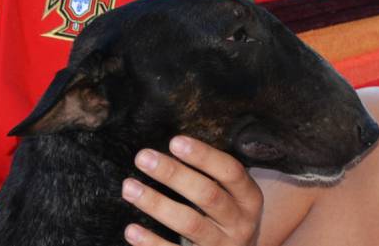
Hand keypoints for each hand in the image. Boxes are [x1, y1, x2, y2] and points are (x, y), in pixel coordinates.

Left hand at [122, 136, 262, 245]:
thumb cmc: (228, 213)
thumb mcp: (232, 194)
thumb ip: (211, 175)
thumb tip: (170, 150)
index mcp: (249, 198)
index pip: (230, 171)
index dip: (204, 156)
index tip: (174, 142)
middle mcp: (240, 223)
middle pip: (207, 195)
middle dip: (173, 174)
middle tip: (143, 157)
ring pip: (189, 223)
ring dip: (157, 204)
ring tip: (129, 187)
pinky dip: (152, 243)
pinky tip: (132, 230)